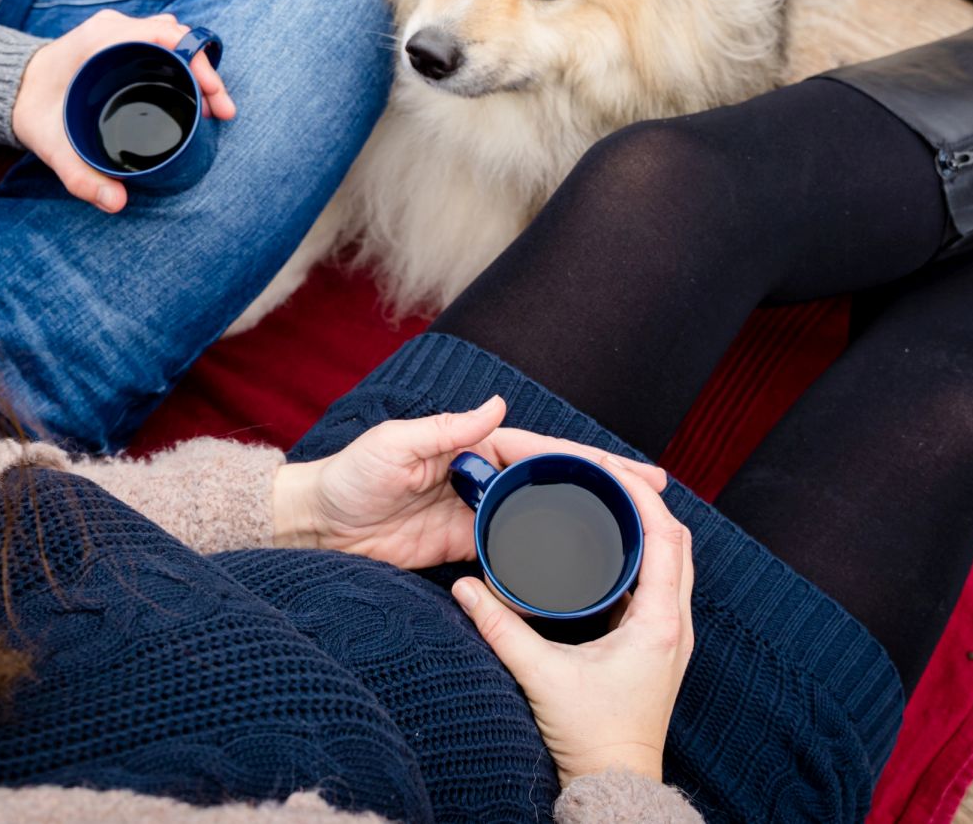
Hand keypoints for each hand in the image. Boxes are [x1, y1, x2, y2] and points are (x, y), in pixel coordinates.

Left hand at [11, 10, 235, 212]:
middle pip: (178, 38)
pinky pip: (162, 43)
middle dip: (206, 72)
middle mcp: (114, 29)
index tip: (215, 96)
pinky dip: (183, 64)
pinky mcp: (120, 41)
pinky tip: (192, 95)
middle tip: (222, 111)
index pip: (167, 35)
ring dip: (198, 68)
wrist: (11, 88)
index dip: (199, 62)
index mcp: (103, 39)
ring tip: (211, 107)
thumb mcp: (52, 146)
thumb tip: (117, 203)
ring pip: (174, 39)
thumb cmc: (32, 110)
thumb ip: (80, 176)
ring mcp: (119, 32)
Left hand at [270, 396, 670, 571]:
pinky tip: (576, 567)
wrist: (316, 527)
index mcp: (469, 445)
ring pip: (541, 515)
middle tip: (656, 500)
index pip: (542, 450)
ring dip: (584, 520)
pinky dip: (544, 557)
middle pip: (553, 481)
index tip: (634, 471)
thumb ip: (445, 431)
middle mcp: (479, 476)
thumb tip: (497, 406)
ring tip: (632, 531)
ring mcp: (473, 513)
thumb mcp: (393, 446)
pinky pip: (511, 551)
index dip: (589, 461)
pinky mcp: (460, 548)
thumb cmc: (348, 478)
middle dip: (603, 487)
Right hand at [452, 462, 694, 784]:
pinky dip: (641, 552)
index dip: (639, 494)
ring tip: (605, 498)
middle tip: (602, 473)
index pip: (665, 536)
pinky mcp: (657, 643)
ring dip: (646, 524)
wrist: (614, 781)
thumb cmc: (593, 737)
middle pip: (676, 539)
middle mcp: (674, 623)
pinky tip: (607, 545)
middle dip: (642, 499)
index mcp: (658, 623)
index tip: (606, 466)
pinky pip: (660, 581)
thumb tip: (466, 588)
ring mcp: (670, 634)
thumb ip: (500, 628)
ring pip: (673, 559)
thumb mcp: (540, 676)